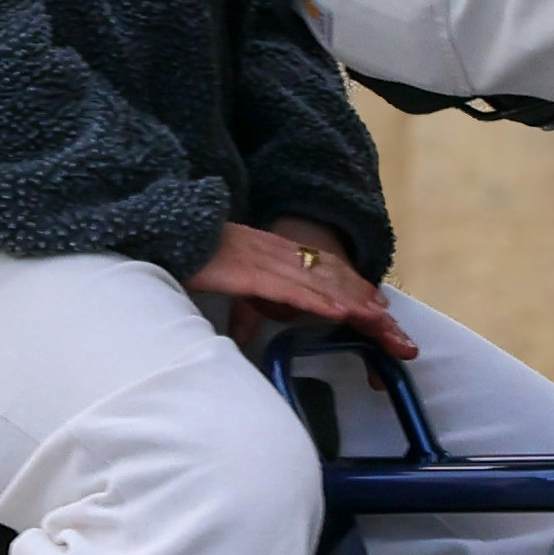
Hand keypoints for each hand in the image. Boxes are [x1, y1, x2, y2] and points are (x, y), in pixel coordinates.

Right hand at [189, 217, 406, 351]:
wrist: (163, 232)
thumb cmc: (188, 253)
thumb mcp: (224, 274)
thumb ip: (244, 291)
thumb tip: (251, 317)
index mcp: (271, 251)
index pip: (321, 269)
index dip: (350, 285)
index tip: (374, 302)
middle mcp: (276, 253)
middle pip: (330, 277)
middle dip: (362, 300)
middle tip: (390, 321)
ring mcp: (266, 262)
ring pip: (320, 285)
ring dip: (353, 304)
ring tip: (380, 321)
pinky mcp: (251, 274)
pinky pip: (293, 291)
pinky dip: (320, 302)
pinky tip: (341, 312)